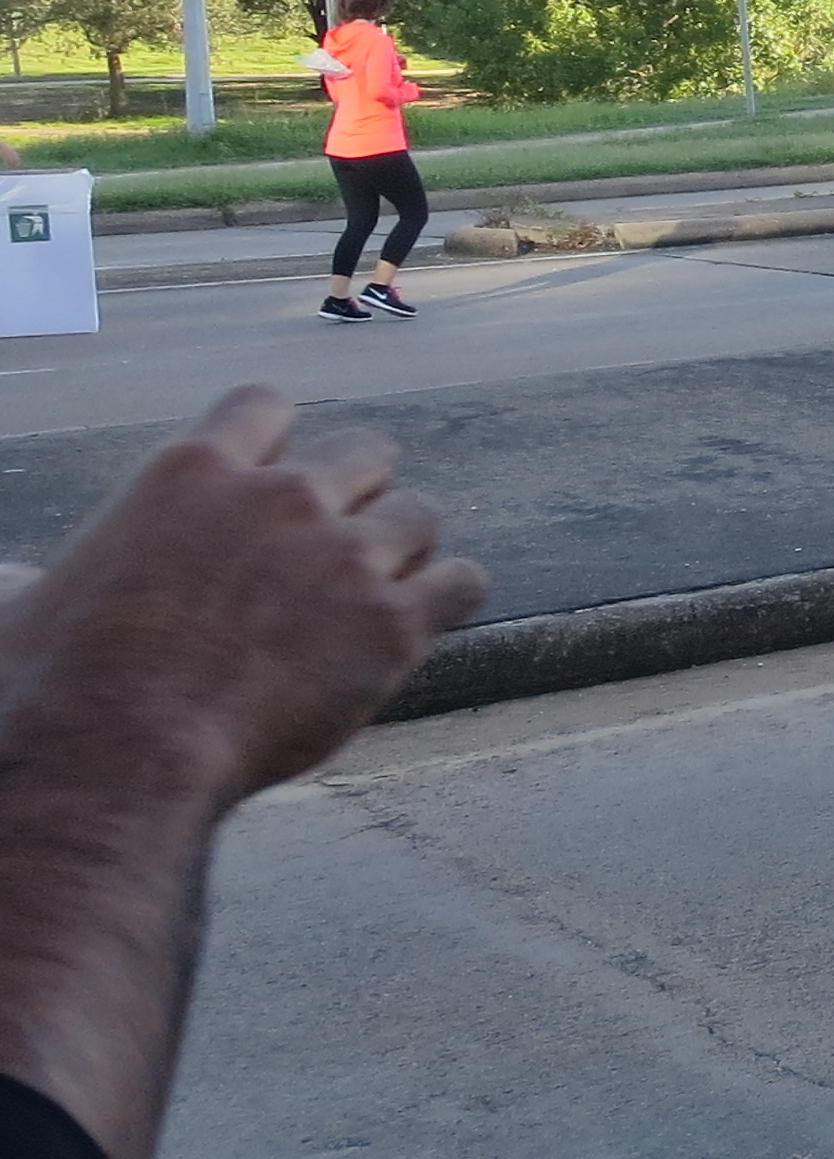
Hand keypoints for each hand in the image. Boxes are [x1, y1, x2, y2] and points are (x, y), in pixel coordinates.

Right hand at [0, 387, 485, 814]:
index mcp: (191, 474)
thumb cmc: (50, 687)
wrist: (118, 753)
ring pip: (419, 516)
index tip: (276, 472)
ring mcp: (346, 556)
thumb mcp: (19, 606)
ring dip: (405, 548)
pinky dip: (452, 595)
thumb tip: (12, 581)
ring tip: (383, 590)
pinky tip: (430, 619)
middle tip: (340, 540)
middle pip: (366, 452)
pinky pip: (463, 583)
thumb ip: (30, 577)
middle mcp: (281, 498)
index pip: (264, 405)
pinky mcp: (394, 623)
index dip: (276, 439)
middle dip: (359, 489)